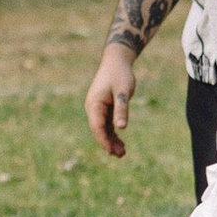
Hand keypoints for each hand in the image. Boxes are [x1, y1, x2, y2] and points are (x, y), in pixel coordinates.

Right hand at [86, 41, 138, 159]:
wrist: (116, 61)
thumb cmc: (120, 75)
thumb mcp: (122, 92)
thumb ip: (121, 109)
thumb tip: (121, 128)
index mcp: (94, 104)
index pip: (97, 127)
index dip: (104, 140)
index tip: (112, 151)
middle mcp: (93, 108)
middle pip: (99, 130)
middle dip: (108, 143)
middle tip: (121, 155)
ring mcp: (98, 108)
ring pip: (102, 129)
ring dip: (111, 140)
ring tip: (122, 152)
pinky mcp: (104, 107)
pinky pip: (107, 124)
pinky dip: (113, 133)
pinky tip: (120, 142)